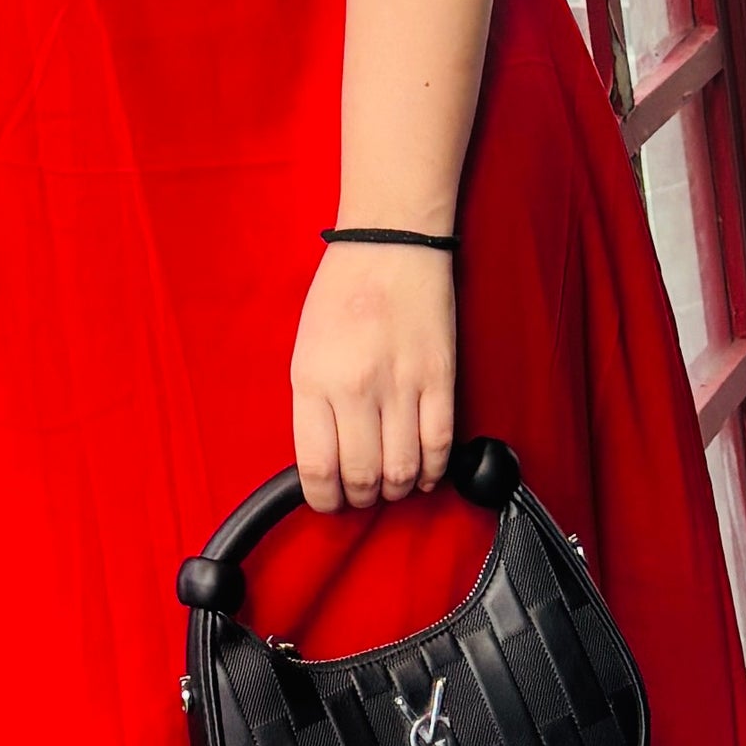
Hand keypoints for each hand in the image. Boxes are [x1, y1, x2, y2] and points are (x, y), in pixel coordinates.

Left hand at [289, 242, 455, 510]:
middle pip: (362, 476)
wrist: (391, 242)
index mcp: (313, 380)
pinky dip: (434, 470)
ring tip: (392, 484)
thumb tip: (326, 460)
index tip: (329, 503)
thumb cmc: (342, 292)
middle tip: (362, 494)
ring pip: (403, 469)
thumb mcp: (304, 349)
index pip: (316, 468)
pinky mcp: (440, 378)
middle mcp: (356, 387)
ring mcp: (401, 384)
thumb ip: (313, 406)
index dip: (324, 499)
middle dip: (361, 498)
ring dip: (398, 488)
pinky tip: (425, 472)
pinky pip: (440, 444)